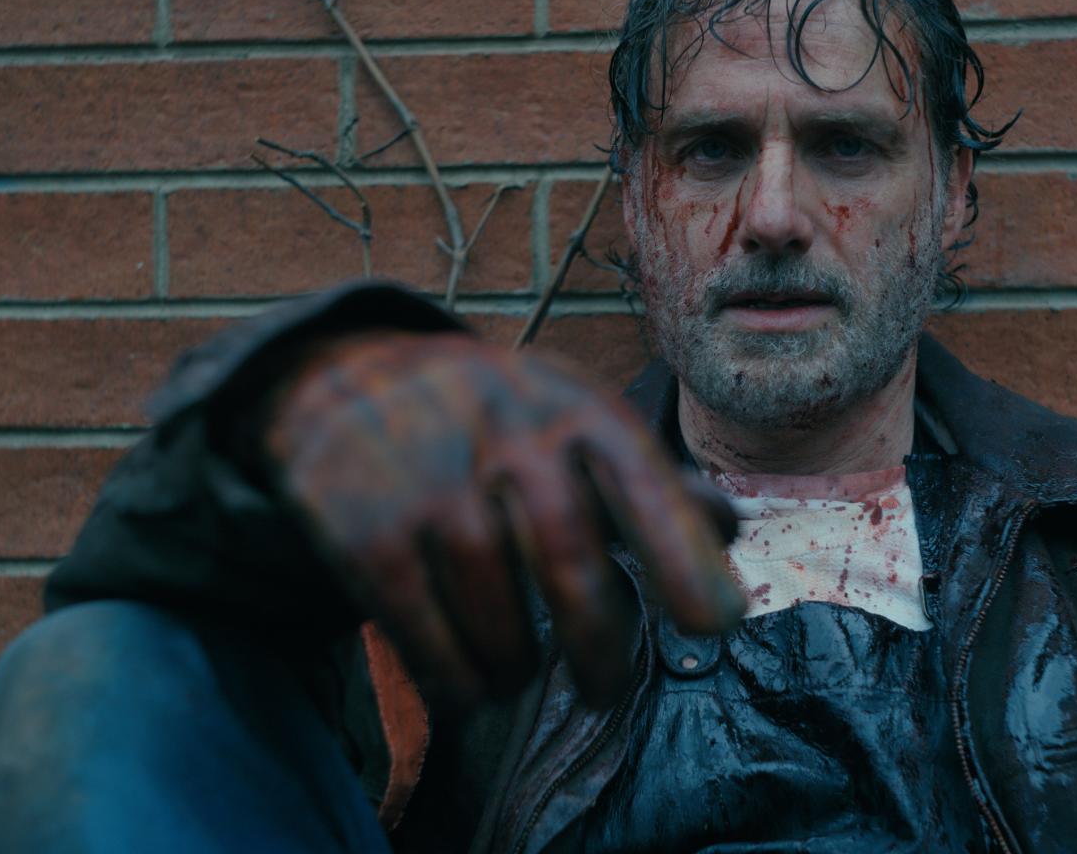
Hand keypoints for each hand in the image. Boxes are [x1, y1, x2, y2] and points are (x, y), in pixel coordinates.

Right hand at [266, 331, 743, 709]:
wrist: (348, 382)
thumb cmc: (497, 423)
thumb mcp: (574, 425)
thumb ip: (651, 482)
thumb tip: (728, 530)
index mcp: (573, 407)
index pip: (641, 482)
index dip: (682, 555)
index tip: (719, 626)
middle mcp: (505, 430)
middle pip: (566, 555)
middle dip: (599, 643)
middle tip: (606, 695)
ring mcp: (428, 474)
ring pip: (491, 601)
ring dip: (514, 664)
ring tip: (518, 677)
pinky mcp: (363, 524)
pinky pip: (419, 626)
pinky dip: (452, 674)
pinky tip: (468, 686)